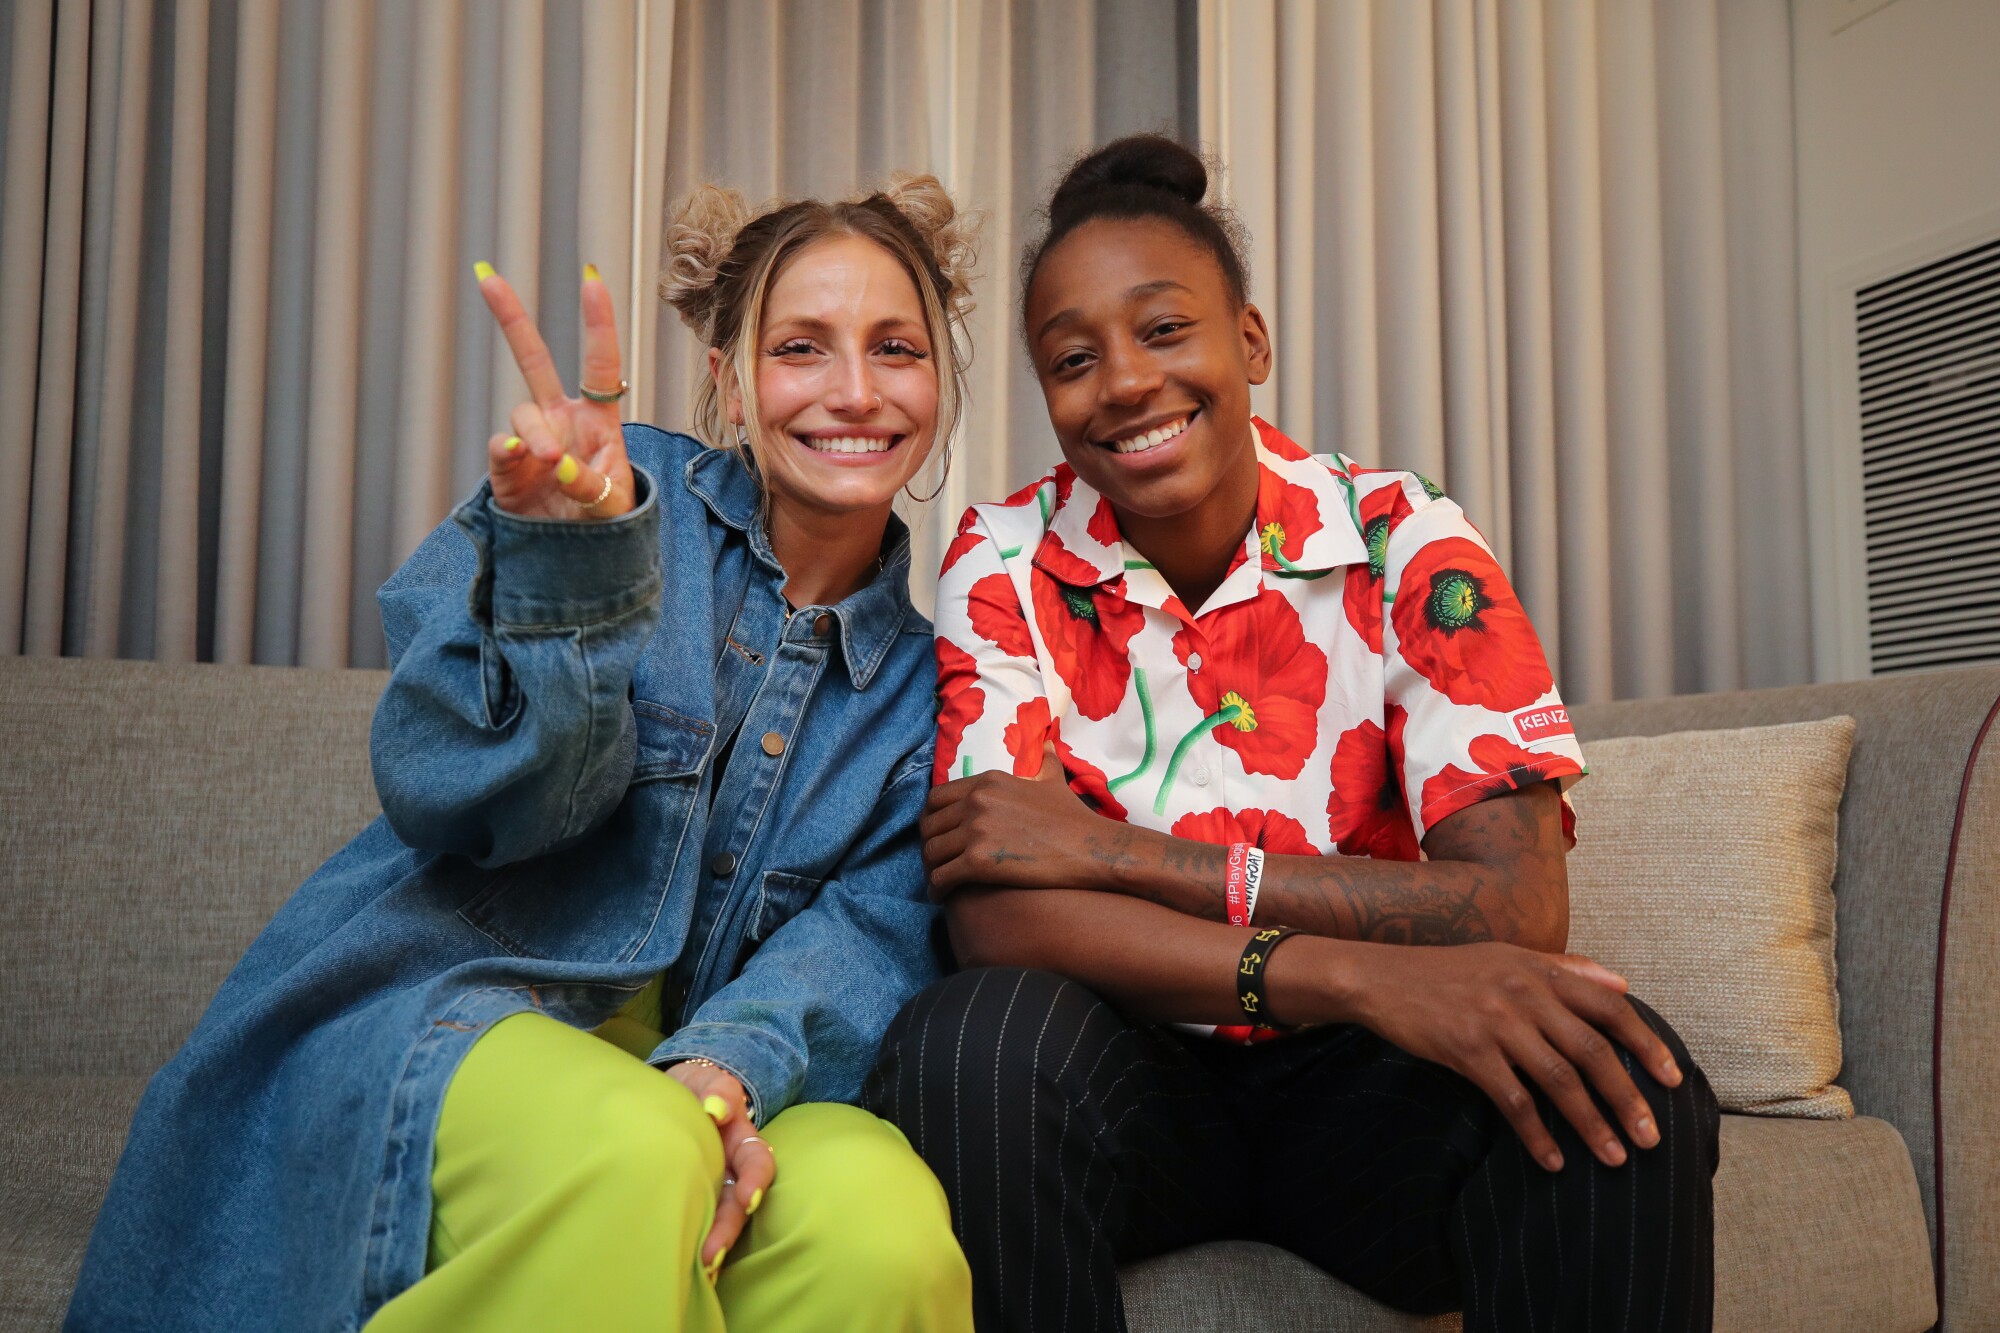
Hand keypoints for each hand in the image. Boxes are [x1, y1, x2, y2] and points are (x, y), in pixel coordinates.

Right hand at [474, 263, 636, 519]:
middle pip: (532, 359)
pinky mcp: (506, 466)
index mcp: (598, 418)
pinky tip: (519, 460)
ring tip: (551, 460)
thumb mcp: (614, 506)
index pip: (599, 364)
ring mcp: (530, 439)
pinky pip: (500, 448)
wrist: (578, 554)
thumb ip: (590, 484)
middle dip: (510, 317)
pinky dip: (508, 452)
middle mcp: (560, 419)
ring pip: (522, 414)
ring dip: (535, 433)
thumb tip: (555, 463)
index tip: (591, 279)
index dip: (597, 322)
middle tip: (486, 276)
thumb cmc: (606, 519)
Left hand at [664, 1061, 773, 1278]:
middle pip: (737, 1203)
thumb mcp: (708, 1079)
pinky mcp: (688, 1195)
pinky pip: (695, 1220)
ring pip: (717, 1218)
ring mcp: (710, 1184)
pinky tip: (682, 1266)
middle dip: (728, 1230)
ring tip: (700, 1270)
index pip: (756, 1161)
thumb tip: (717, 1109)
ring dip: (712, 1244)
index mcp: (739, 1139)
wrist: (670, 1094)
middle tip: (712, 1255)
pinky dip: (692, 1244)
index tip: (748, 1199)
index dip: (755, 1180)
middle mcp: (729, 1168)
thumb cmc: (694, 1086)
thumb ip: (718, 1089)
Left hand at [921, 744, 1123, 900]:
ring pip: (931, 853)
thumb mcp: (1053, 780)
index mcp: (987, 782)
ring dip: (930, 870)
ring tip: (938, 883)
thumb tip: (1047, 745)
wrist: (1090, 848)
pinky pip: (941, 877)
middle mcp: (976, 801)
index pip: (936, 798)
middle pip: (929, 825)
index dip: (931, 819)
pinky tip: (942, 897)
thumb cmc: (1073, 818)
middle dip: (928, 846)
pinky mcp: (979, 861)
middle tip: (936, 863)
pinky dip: (936, 889)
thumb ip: (1044, 761)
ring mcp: (976, 830)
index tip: (937, 836)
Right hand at [1338, 940, 1677, 1171]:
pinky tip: (1553, 1160)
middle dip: (1628, 1099)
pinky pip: (1512, 1100)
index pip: (1610, 1008)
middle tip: (1651, 1138)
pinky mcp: (1467, 1050)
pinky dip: (1537, 1134)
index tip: (1673, 1080)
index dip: (1647, 1044)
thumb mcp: (1508, 956)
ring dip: (1592, 1124)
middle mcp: (1524, 994)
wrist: (1381, 976)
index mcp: (1540, 970)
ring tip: (1614, 1157)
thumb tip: (1622, 982)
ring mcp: (1496, 1022)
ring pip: (1559, 1081)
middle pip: (1592, 1051)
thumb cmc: (1448, 970)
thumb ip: (1566, 967)